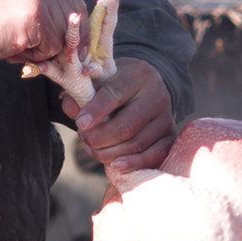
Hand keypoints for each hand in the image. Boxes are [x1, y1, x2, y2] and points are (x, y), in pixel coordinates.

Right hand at [0, 0, 86, 63]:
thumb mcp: (18, 3)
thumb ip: (44, 8)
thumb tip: (73, 28)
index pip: (74, 4)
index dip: (76, 28)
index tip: (74, 46)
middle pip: (74, 21)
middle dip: (63, 42)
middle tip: (38, 51)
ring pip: (63, 37)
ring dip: (44, 51)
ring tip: (18, 45)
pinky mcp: (34, 19)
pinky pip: (51, 48)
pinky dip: (36, 58)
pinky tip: (15, 49)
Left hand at [62, 57, 177, 172]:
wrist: (146, 86)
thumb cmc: (116, 83)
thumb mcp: (100, 80)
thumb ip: (83, 93)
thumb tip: (71, 107)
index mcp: (138, 75)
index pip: (114, 94)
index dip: (96, 111)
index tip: (80, 123)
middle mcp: (157, 95)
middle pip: (127, 125)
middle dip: (100, 138)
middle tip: (85, 139)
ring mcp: (166, 117)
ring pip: (136, 144)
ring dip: (110, 153)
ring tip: (92, 149)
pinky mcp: (170, 136)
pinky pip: (154, 156)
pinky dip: (132, 163)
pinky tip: (115, 165)